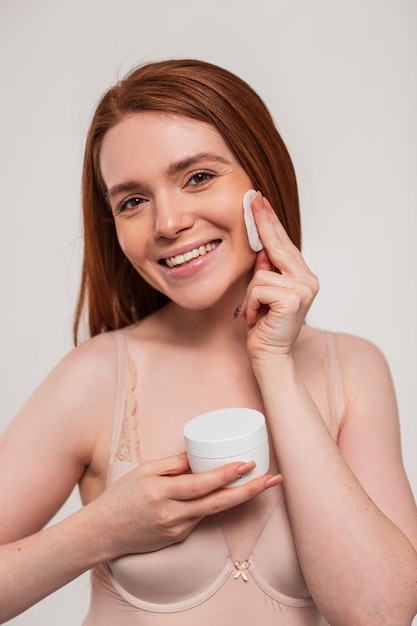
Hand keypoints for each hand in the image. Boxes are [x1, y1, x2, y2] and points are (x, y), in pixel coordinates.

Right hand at [93, 451, 281, 556]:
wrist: (102, 533)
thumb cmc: (121, 497)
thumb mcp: (144, 471)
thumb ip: (175, 463)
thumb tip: (201, 453)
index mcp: (163, 493)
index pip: (202, 484)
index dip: (228, 474)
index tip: (249, 464)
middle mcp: (173, 515)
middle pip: (219, 503)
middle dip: (250, 491)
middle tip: (273, 480)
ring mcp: (178, 529)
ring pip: (214, 511)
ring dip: (240, 497)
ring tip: (262, 483)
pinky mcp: (179, 537)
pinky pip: (201, 517)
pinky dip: (215, 503)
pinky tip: (226, 492)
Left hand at [239, 193, 318, 359]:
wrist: (270, 357)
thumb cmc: (265, 327)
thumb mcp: (263, 293)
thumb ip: (265, 270)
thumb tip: (260, 248)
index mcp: (302, 277)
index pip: (283, 244)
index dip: (270, 223)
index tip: (260, 201)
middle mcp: (308, 279)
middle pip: (278, 246)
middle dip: (263, 223)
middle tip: (253, 198)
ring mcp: (303, 288)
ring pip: (261, 273)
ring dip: (251, 295)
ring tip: (257, 314)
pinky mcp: (292, 298)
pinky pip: (259, 287)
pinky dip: (252, 304)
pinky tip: (258, 318)